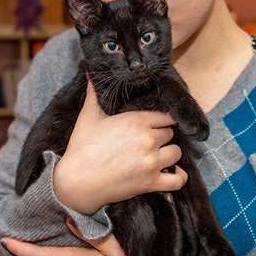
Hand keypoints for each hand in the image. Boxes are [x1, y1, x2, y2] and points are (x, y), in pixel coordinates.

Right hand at [53, 81, 187, 213]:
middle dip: (161, 136)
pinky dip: (178, 177)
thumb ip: (95, 93)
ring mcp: (151, 162)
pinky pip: (178, 180)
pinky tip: (171, 172)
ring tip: (156, 156)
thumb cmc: (82, 148)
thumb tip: (91, 72)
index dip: (159, 120)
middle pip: (170, 133)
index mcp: (136, 120)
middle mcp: (148, 139)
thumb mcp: (88, 116)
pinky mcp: (151, 183)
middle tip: (148, 141)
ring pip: (177, 153)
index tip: (153, 125)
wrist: (76, 182)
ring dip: (168, 154)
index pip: (165, 115)